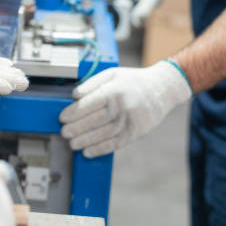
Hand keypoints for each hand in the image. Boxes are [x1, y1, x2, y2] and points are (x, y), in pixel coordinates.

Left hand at [59, 61, 191, 157]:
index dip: (74, 112)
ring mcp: (131, 121)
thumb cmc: (133, 81)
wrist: (163, 89)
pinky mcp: (136, 133)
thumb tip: (74, 95)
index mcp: (115, 90)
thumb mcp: (112, 74)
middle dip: (76, 128)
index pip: (90, 103)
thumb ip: (92, 83)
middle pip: (95, 120)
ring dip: (86, 141)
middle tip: (64, 133)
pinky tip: (88, 152)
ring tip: (72, 144)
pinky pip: (116, 144)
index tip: (62, 118)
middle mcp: (123, 106)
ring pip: (104, 134)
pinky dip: (100, 150)